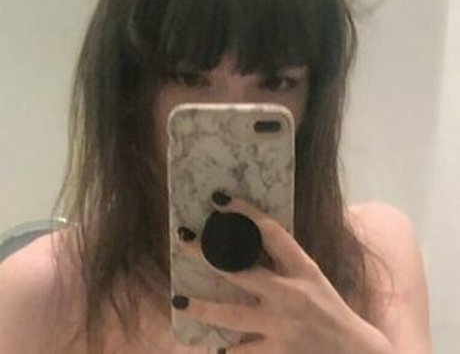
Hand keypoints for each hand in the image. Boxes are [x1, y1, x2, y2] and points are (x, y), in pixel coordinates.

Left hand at [172, 193, 391, 353]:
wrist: (352, 350)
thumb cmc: (329, 307)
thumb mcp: (311, 275)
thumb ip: (283, 260)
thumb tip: (247, 241)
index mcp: (301, 267)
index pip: (269, 231)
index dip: (243, 212)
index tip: (220, 199)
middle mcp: (289, 293)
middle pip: (240, 269)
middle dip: (209, 254)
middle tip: (184, 239)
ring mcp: (281, 324)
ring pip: (232, 314)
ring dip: (203, 309)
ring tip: (178, 299)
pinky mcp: (277, 352)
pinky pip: (244, 352)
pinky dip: (228, 350)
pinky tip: (214, 346)